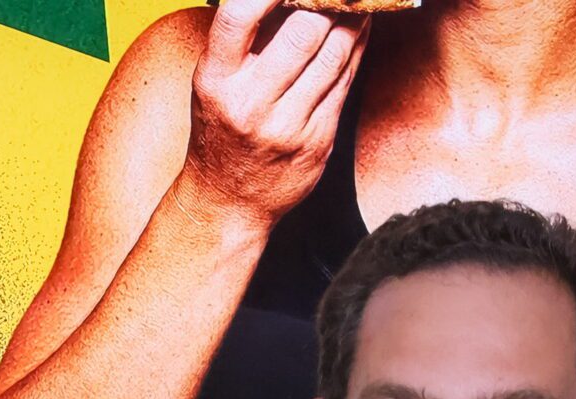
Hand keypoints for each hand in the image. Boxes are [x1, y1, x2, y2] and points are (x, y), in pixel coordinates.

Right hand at [179, 0, 366, 223]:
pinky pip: (345, 84)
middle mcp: (251, 104)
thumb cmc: (221, 130)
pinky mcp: (318, 142)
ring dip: (352, 19)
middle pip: (302, 34)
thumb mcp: (215, 82)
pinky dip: (357, 49)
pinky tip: (360, 29)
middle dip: (326, 1)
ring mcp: (288, 127)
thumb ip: (245, 40)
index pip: (239, 16)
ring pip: (334, 56)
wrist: (229, 201)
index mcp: (216, 80)